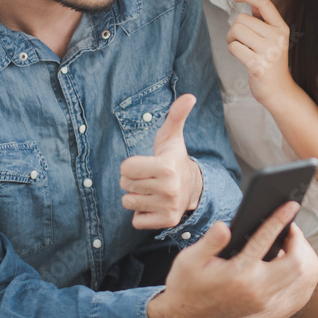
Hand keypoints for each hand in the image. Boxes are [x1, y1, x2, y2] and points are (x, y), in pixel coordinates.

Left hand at [120, 94, 202, 229]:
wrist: (193, 187)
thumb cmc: (174, 159)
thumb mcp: (172, 136)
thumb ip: (176, 115)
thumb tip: (189, 96)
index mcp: (166, 167)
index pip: (125, 168)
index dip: (132, 165)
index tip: (146, 164)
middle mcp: (169, 189)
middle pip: (125, 184)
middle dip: (133, 180)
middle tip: (150, 177)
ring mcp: (168, 207)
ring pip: (128, 202)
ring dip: (136, 196)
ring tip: (152, 190)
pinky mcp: (166, 222)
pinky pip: (135, 220)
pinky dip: (141, 214)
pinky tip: (154, 204)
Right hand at [146, 201, 317, 317]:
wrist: (183, 317)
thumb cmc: (186, 283)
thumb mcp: (190, 259)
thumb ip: (210, 242)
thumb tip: (225, 226)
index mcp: (238, 273)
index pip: (265, 240)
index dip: (280, 219)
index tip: (291, 205)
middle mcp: (255, 289)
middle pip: (295, 263)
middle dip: (298, 241)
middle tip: (290, 225)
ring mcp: (261, 300)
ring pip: (294, 275)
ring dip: (296, 255)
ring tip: (287, 238)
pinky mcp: (262, 305)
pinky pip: (285, 284)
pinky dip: (288, 268)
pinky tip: (280, 255)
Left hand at [226, 0, 296, 108]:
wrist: (279, 91)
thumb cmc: (272, 63)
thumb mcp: (274, 39)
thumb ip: (264, 21)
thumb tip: (252, 4)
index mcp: (282, 28)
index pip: (264, 3)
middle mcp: (277, 38)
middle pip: (242, 19)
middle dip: (234, 28)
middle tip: (238, 40)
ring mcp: (269, 52)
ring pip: (236, 31)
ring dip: (231, 39)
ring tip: (239, 47)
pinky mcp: (258, 66)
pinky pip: (234, 47)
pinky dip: (232, 50)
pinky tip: (242, 57)